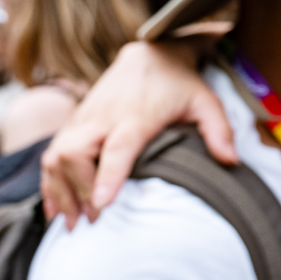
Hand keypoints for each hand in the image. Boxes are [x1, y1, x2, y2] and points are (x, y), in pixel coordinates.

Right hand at [41, 41, 234, 227]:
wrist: (148, 55)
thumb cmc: (179, 83)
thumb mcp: (205, 101)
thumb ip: (219, 130)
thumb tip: (231, 160)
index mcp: (136, 115)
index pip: (118, 147)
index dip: (107, 176)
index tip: (101, 204)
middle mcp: (103, 117)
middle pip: (75, 153)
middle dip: (78, 189)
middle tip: (94, 220)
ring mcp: (84, 119)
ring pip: (56, 155)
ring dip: (59, 191)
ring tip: (71, 224)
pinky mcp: (74, 123)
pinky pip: (51, 154)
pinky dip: (49, 183)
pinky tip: (55, 209)